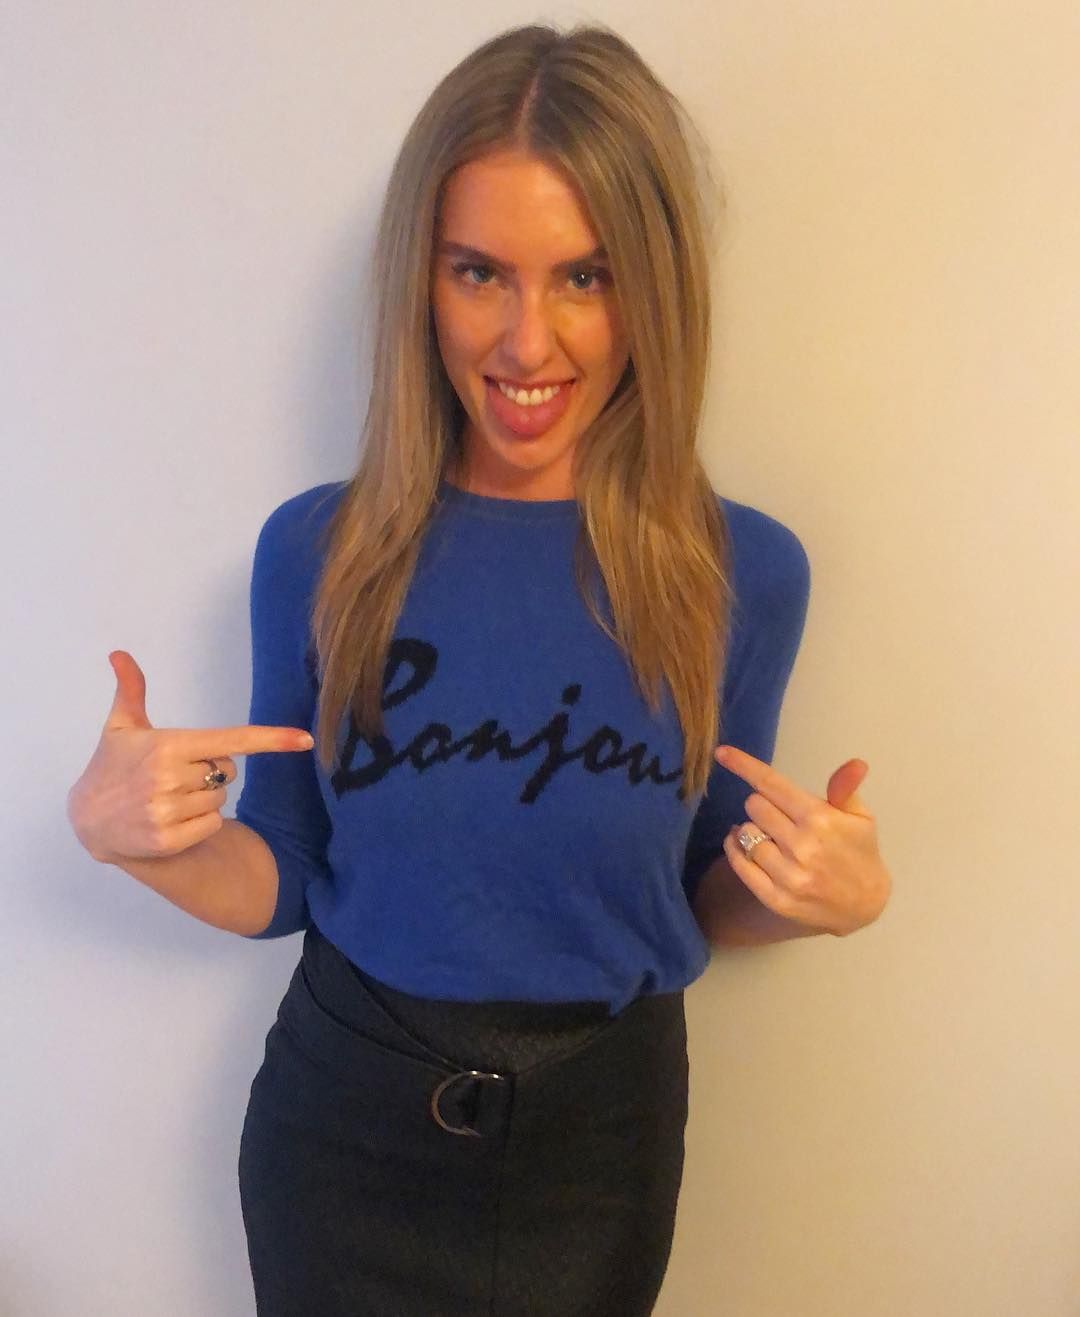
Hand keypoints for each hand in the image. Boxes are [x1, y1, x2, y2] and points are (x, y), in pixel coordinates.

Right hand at [66, 650, 315, 865]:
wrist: (86, 820)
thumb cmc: (112, 766)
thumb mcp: (120, 727)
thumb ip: (131, 690)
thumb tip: (120, 654)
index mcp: (168, 746)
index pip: (231, 740)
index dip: (271, 739)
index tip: (306, 739)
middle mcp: (170, 778)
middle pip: (228, 771)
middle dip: (209, 770)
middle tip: (174, 774)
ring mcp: (168, 811)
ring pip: (221, 798)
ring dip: (203, 797)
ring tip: (167, 796)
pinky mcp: (169, 840)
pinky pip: (213, 823)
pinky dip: (199, 823)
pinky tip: (169, 818)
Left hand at [714, 745, 891, 937]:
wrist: (864, 905)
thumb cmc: (859, 851)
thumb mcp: (861, 816)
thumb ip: (846, 788)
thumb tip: (856, 763)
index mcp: (820, 819)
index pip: (772, 784)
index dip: (744, 765)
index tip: (722, 753)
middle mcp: (801, 846)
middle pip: (754, 806)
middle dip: (762, 804)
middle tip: (778, 815)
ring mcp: (787, 875)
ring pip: (744, 834)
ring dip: (751, 829)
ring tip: (769, 835)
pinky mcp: (775, 898)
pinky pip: (740, 864)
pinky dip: (735, 849)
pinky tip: (743, 844)